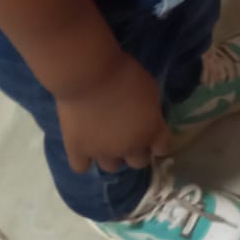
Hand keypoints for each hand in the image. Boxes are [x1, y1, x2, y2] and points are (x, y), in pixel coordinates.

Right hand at [56, 52, 172, 173]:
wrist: (89, 74)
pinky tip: (83, 146)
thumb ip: (151, 109)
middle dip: (136, 150)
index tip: (153, 133)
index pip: (162, 148)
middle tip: (128, 134)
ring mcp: (102, 152)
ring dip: (112, 155)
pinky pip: (81, 166)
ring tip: (104, 139)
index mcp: (151, 130)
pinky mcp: (77, 150)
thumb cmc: (124, 73)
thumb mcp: (150, 87)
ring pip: (112, 166)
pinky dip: (83, 159)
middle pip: (139, 162)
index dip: (158, 141)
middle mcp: (129, 147)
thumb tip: (147, 117)